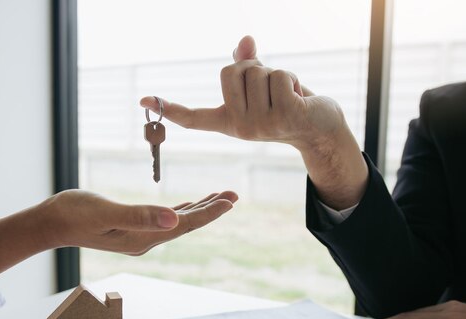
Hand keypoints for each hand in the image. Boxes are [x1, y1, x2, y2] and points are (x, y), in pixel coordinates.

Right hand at [40, 190, 237, 255]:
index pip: (184, 224)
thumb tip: (174, 220)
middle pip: (186, 224)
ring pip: (177, 221)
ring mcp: (139, 237)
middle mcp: (145, 240)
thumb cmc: (73, 213)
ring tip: (220, 197)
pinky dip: (180, 210)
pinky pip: (164, 220)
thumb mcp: (105, 212)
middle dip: (211, 210)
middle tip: (234, 195)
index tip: (230, 200)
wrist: (50, 224)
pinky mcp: (132, 229)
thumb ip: (139, 216)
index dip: (209, 212)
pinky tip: (187, 206)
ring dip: (199, 209)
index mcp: (142, 237)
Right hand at [140, 35, 367, 208]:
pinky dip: (291, 78)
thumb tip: (245, 40)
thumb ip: (249, 64)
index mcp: (230, 122)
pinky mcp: (284, 117)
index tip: (143, 98)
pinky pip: (278, 75)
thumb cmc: (289, 106)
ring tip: (287, 96)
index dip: (170, 107)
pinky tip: (299, 99)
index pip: (195, 118)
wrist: (321, 131)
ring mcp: (261, 126)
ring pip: (256, 71)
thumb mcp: (263, 87)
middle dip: (252, 68)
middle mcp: (239, 128)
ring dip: (276, 74)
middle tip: (271, 89)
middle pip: (230, 71)